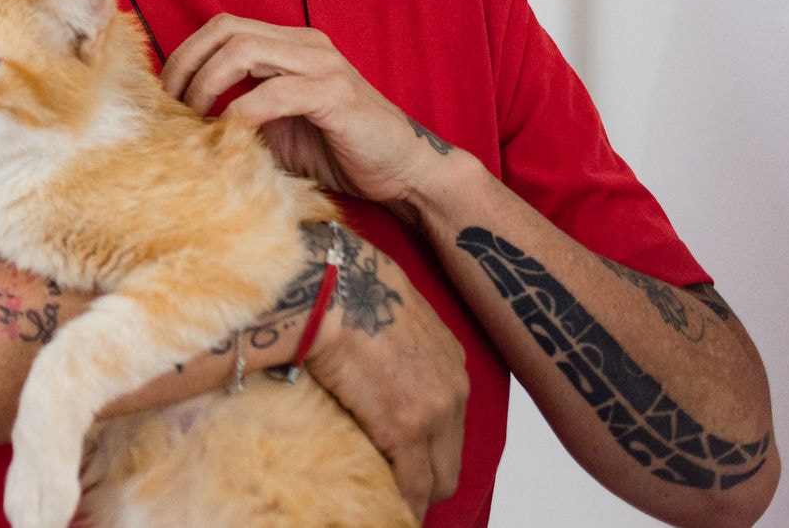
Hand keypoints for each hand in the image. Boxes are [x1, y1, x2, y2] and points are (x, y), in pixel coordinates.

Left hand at [159, 15, 450, 215]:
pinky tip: (230, 131)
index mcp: (288, 45)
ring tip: (195, 119)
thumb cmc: (337, 150)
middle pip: (226, 30)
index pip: (221, 28)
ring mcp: (323, 65)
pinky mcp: (337, 94)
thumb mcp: (275, 129)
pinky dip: (244, 109)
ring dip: (209, 83)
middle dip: (188, 64)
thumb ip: (237, 113)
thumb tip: (181, 123)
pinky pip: (277, 90)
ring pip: (245, 49)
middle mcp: (305, 44)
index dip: (186, 55)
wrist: (403, 171)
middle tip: (171, 105)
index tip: (164, 94)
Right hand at [302, 240, 469, 520]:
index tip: (404, 465)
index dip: (427, 454)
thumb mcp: (388, 314)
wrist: (334, 284)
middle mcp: (453, 392)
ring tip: (381, 498)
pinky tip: (379, 507)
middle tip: (390, 489)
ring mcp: (434, 412)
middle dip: (424, 482)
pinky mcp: (404, 427)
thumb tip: (363, 357)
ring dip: (411, 493)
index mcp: (449, 365)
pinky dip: (399, 502)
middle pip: (450, 463)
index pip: (449, 430)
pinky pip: (411, 486)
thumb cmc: (348, 287)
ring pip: (436, 480)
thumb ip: (391, 344)